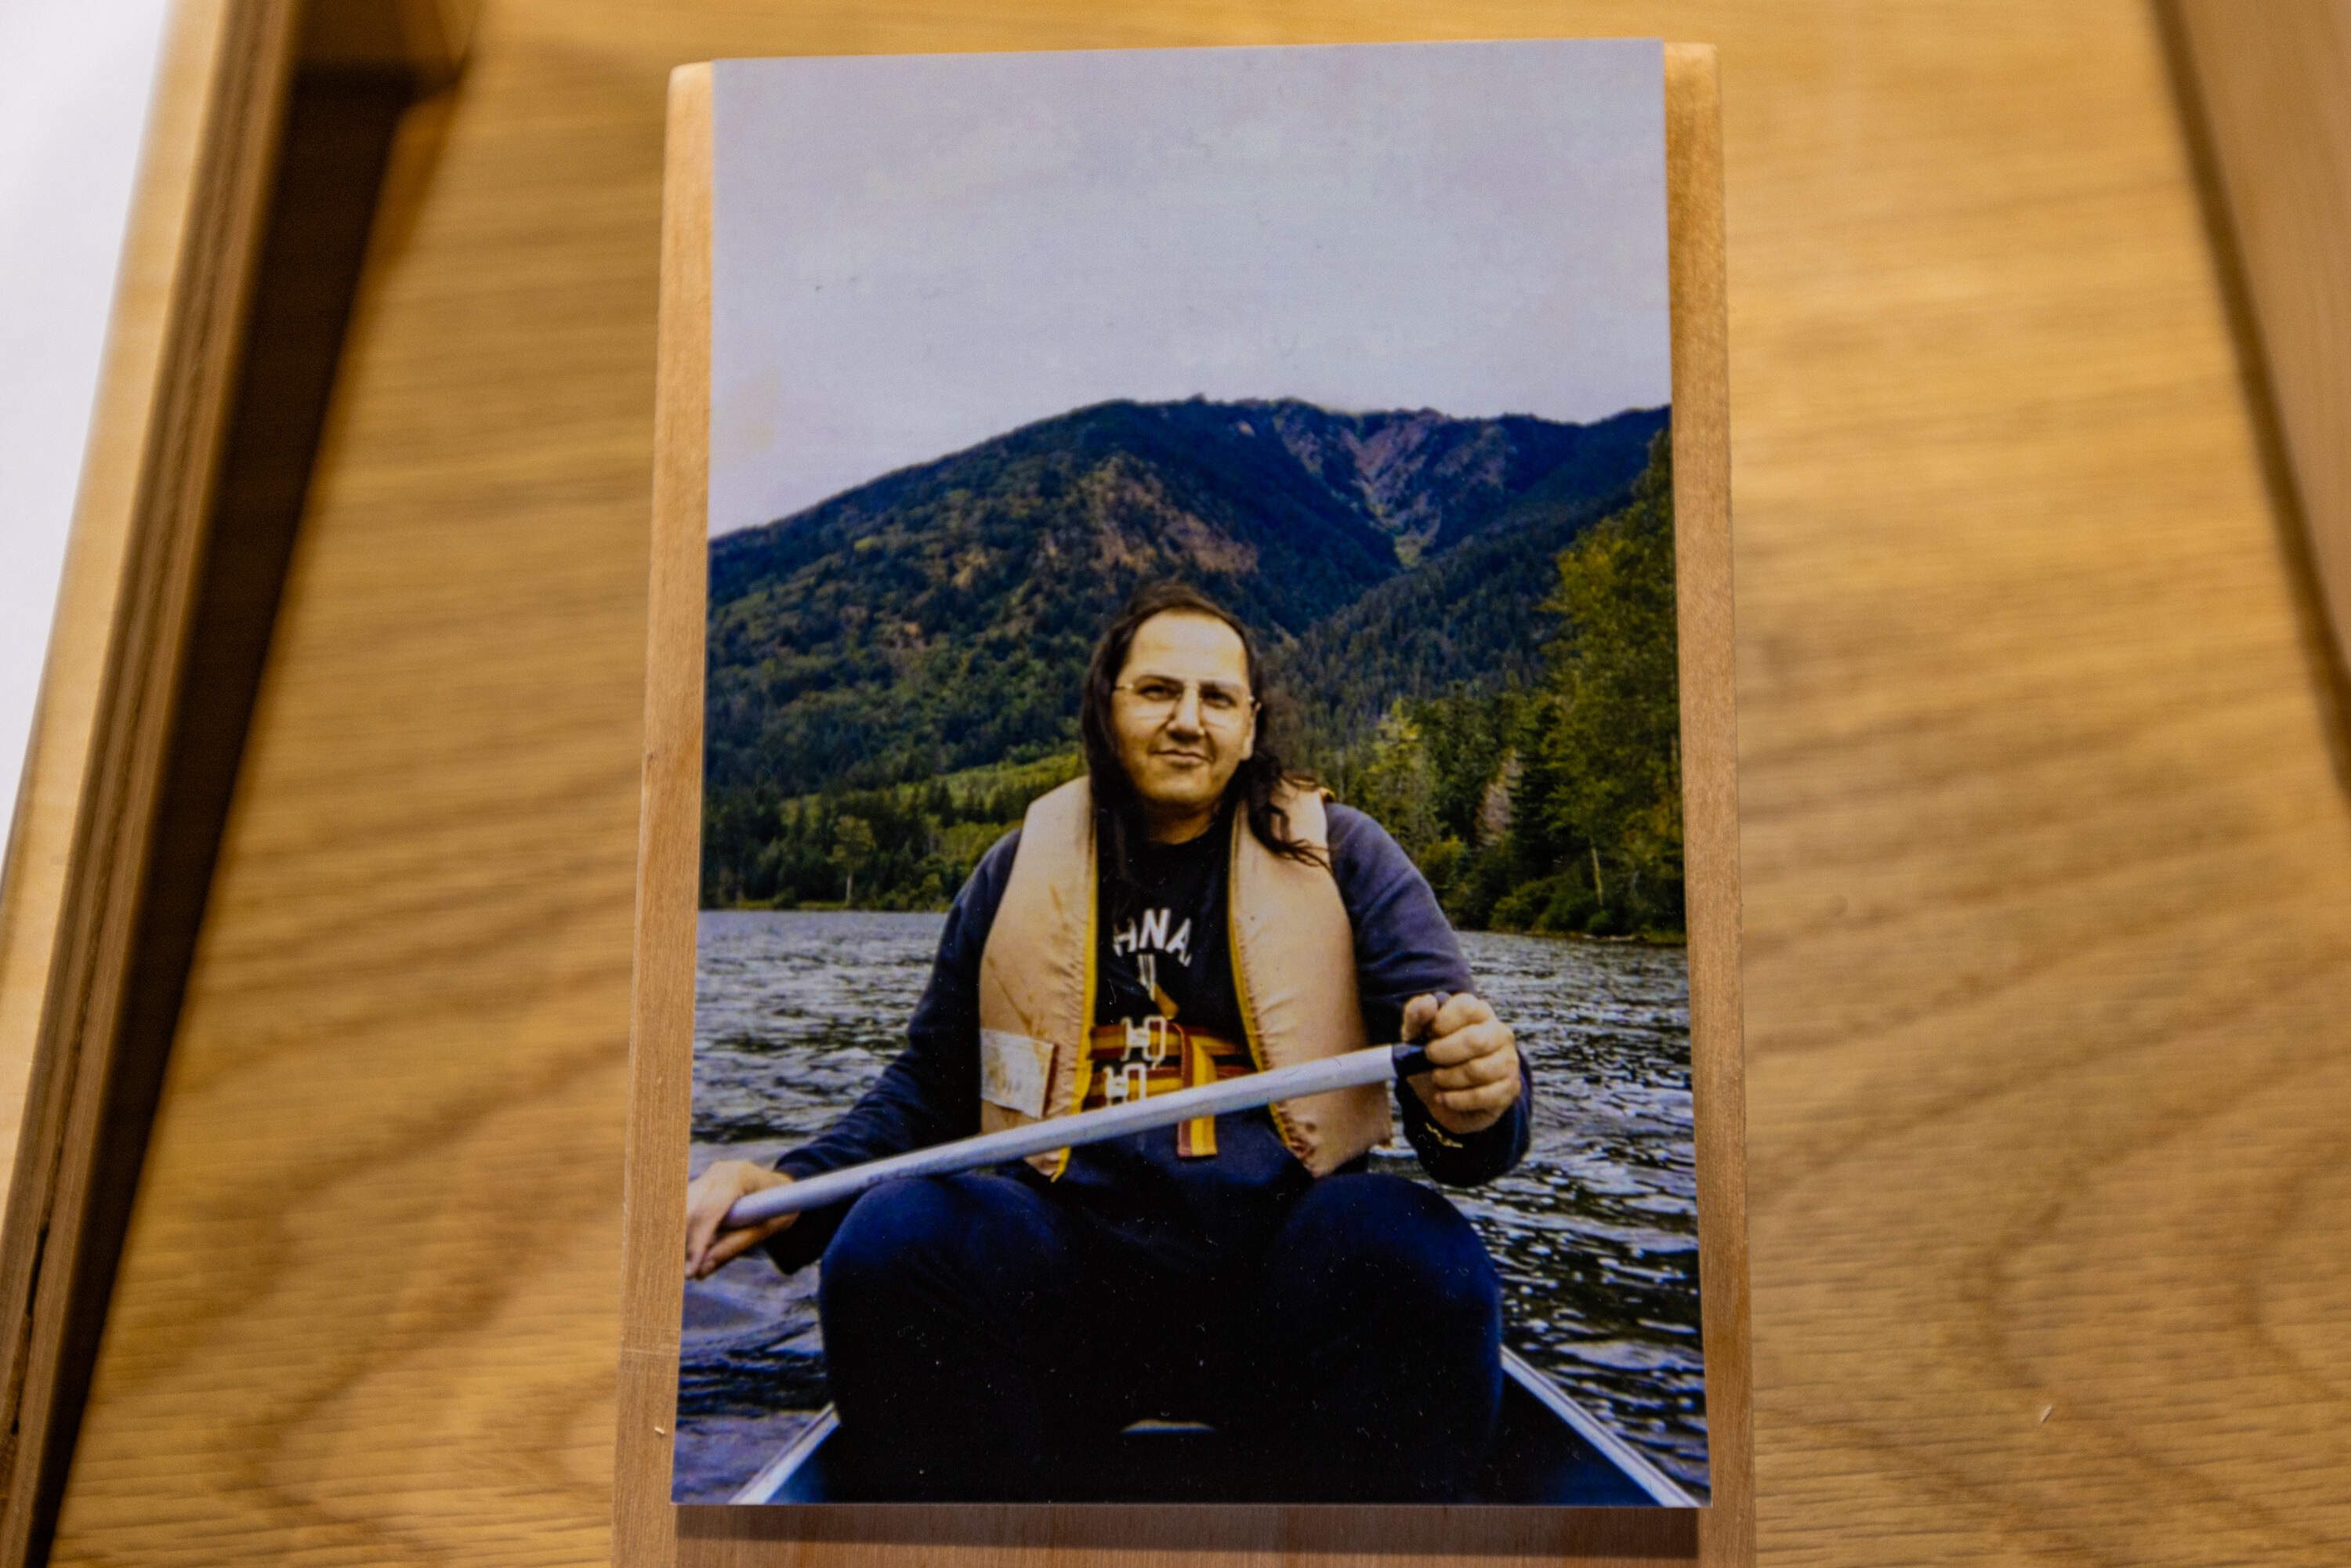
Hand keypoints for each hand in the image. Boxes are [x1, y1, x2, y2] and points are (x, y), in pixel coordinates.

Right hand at [684, 1159, 797, 1279]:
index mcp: (738, 1176)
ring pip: (680, 1210)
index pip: (708, 1212)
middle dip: (682, 1243)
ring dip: (679, 1238)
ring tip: (686, 1265)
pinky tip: (685, 1251)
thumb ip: (734, 1246)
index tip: (691, 1272)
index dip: (697, 1244)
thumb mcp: (767, 1228)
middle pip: (687, 1210)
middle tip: (686, 1273)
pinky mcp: (699, 1186)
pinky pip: (683, 1210)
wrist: (783, 1187)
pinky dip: (682, 1232)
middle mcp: (718, 1172)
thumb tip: (701, 1270)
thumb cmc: (780, 1208)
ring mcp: (707, 1176)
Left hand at [1401, 992, 1520, 1136]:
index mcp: (1479, 1012)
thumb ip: (1417, 1015)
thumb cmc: (1433, 1055)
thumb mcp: (1416, 1034)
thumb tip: (1429, 1003)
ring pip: (1477, 1071)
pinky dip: (1456, 1099)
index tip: (1427, 1035)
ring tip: (1437, 1079)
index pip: (1466, 1007)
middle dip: (1442, 1053)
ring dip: (1448, 1079)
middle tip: (1428, 1059)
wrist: (1443, 1093)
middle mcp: (1499, 1033)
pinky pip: (1483, 1096)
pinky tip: (1444, 1098)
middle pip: (1474, 1041)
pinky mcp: (1509, 1088)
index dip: (1441, 1022)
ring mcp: (1508, 1061)